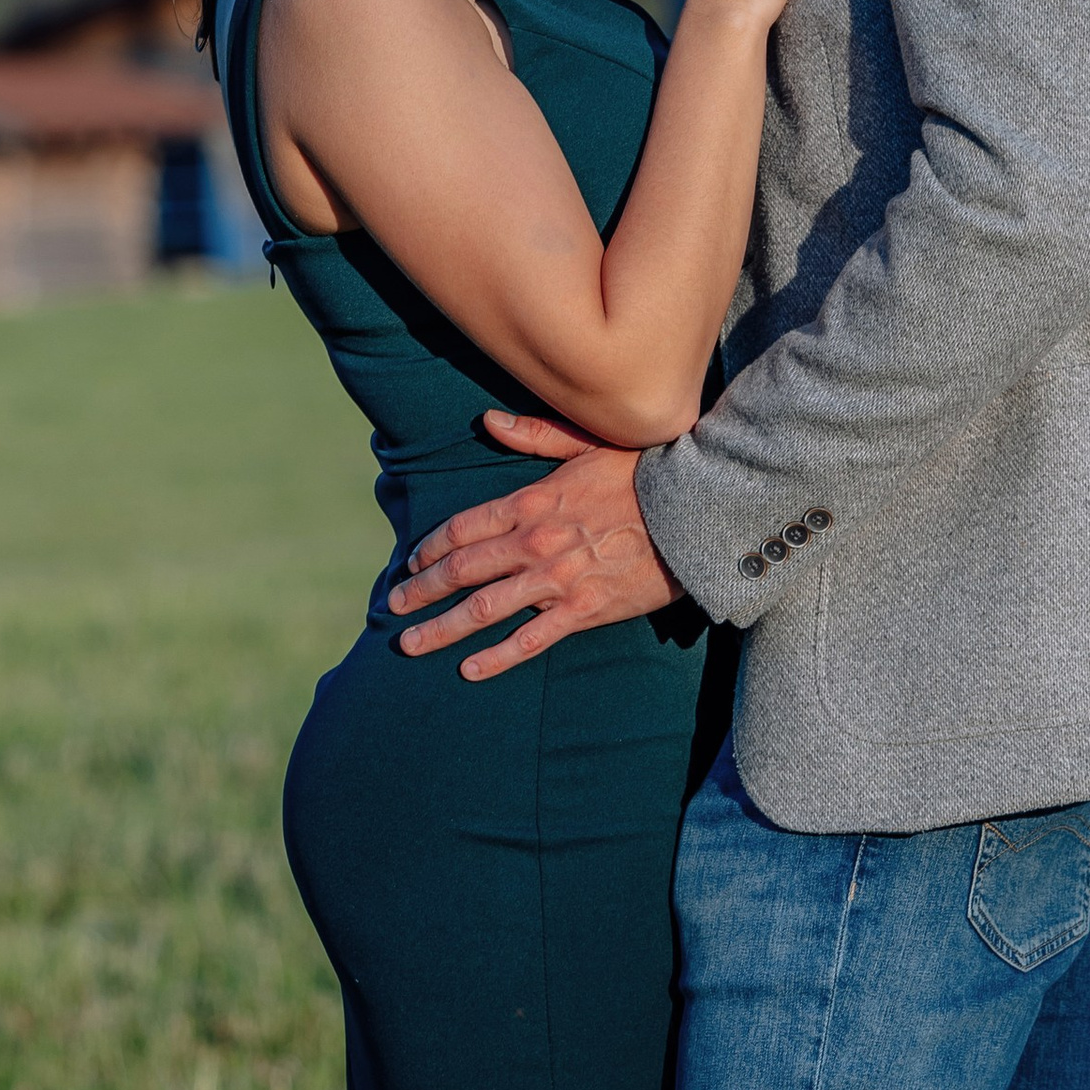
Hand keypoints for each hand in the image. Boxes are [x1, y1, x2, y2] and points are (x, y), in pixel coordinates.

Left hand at [386, 413, 679, 679]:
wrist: (696, 511)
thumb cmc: (643, 472)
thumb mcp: (586, 443)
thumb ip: (534, 435)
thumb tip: (488, 420)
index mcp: (532, 502)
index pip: (465, 527)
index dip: (431, 546)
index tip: (411, 559)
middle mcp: (536, 543)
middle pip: (462, 570)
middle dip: (421, 588)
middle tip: (393, 604)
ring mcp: (558, 580)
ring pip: (484, 609)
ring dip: (441, 628)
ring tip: (409, 643)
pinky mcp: (585, 610)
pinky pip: (531, 641)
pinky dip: (496, 658)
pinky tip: (468, 669)